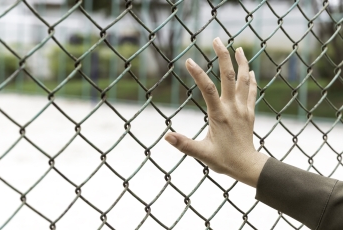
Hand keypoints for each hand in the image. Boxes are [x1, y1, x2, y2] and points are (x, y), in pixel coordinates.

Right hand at [164, 37, 268, 186]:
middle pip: (229, 77)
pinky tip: (249, 70)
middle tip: (217, 40)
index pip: (208, 89)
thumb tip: (166, 137)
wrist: (247, 166)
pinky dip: (250, 79)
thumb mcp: (202, 154)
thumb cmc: (224, 160)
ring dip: (241, 63)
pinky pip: (252, 91)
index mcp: (219, 115)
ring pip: (244, 80)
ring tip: (237, 48)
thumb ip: (184, 145)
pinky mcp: (249, 112)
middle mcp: (233, 108)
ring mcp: (243, 109)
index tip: (189, 61)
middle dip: (223, 56)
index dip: (198, 74)